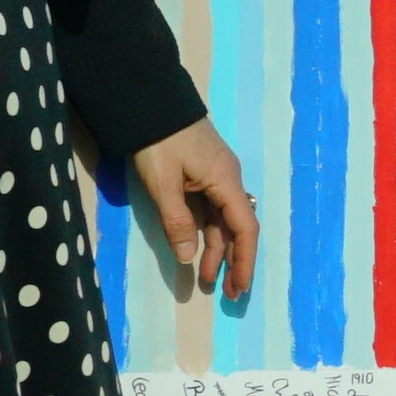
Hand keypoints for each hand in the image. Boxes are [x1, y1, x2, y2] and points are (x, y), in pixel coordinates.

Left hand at [129, 119, 261, 300]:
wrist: (151, 102)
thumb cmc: (159, 141)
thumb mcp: (163, 183)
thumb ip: (177, 221)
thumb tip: (189, 258)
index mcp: (225, 182)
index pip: (244, 228)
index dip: (244, 260)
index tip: (239, 286)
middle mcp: (228, 181)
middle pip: (236, 228)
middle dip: (233, 261)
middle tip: (227, 293)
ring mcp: (216, 177)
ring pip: (222, 221)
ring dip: (217, 250)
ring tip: (207, 278)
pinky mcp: (203, 174)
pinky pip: (212, 210)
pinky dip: (207, 233)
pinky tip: (199, 248)